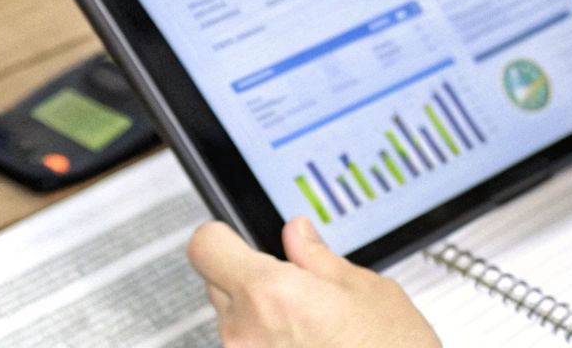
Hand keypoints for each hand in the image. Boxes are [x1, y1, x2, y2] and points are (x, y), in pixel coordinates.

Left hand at [186, 216, 440, 347]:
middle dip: (249, 279)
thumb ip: (318, 259)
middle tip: (294, 287)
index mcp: (270, 293)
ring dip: (260, 318)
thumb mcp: (366, 290)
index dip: (223, 237)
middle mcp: (246, 333)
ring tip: (310, 328)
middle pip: (218, 285)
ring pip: (234, 323)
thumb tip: (297, 234)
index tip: (238, 238)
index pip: (206, 246)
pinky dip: (270, 346)